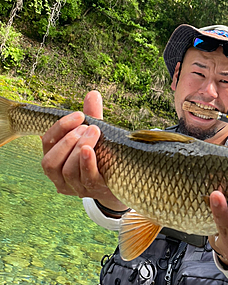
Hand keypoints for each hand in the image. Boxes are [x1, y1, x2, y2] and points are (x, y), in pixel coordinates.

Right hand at [41, 91, 120, 206]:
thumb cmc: (102, 154)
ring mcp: (75, 187)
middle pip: (51, 161)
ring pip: (67, 170)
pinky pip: (85, 178)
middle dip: (69, 140)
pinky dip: (86, 163)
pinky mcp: (93, 190)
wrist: (122, 179)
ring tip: (94, 132)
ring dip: (79, 147)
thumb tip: (93, 94)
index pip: (47, 142)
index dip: (60, 127)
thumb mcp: (95, 135)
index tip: (79, 115)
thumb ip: (92, 115)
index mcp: (55, 158)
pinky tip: (90, 150)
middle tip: (88, 126)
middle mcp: (59, 177)